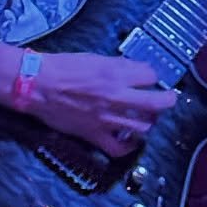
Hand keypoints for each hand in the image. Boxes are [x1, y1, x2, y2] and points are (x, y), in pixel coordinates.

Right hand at [23, 51, 176, 157]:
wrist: (37, 85)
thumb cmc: (62, 67)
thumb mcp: (94, 57)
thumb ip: (116, 66)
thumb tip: (132, 70)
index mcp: (114, 74)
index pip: (150, 75)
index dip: (153, 75)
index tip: (151, 77)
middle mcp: (115, 97)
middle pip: (155, 103)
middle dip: (167, 100)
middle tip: (169, 98)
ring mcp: (106, 119)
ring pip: (142, 127)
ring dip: (149, 122)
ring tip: (148, 118)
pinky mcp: (94, 135)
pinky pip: (119, 148)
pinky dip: (129, 147)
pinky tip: (131, 140)